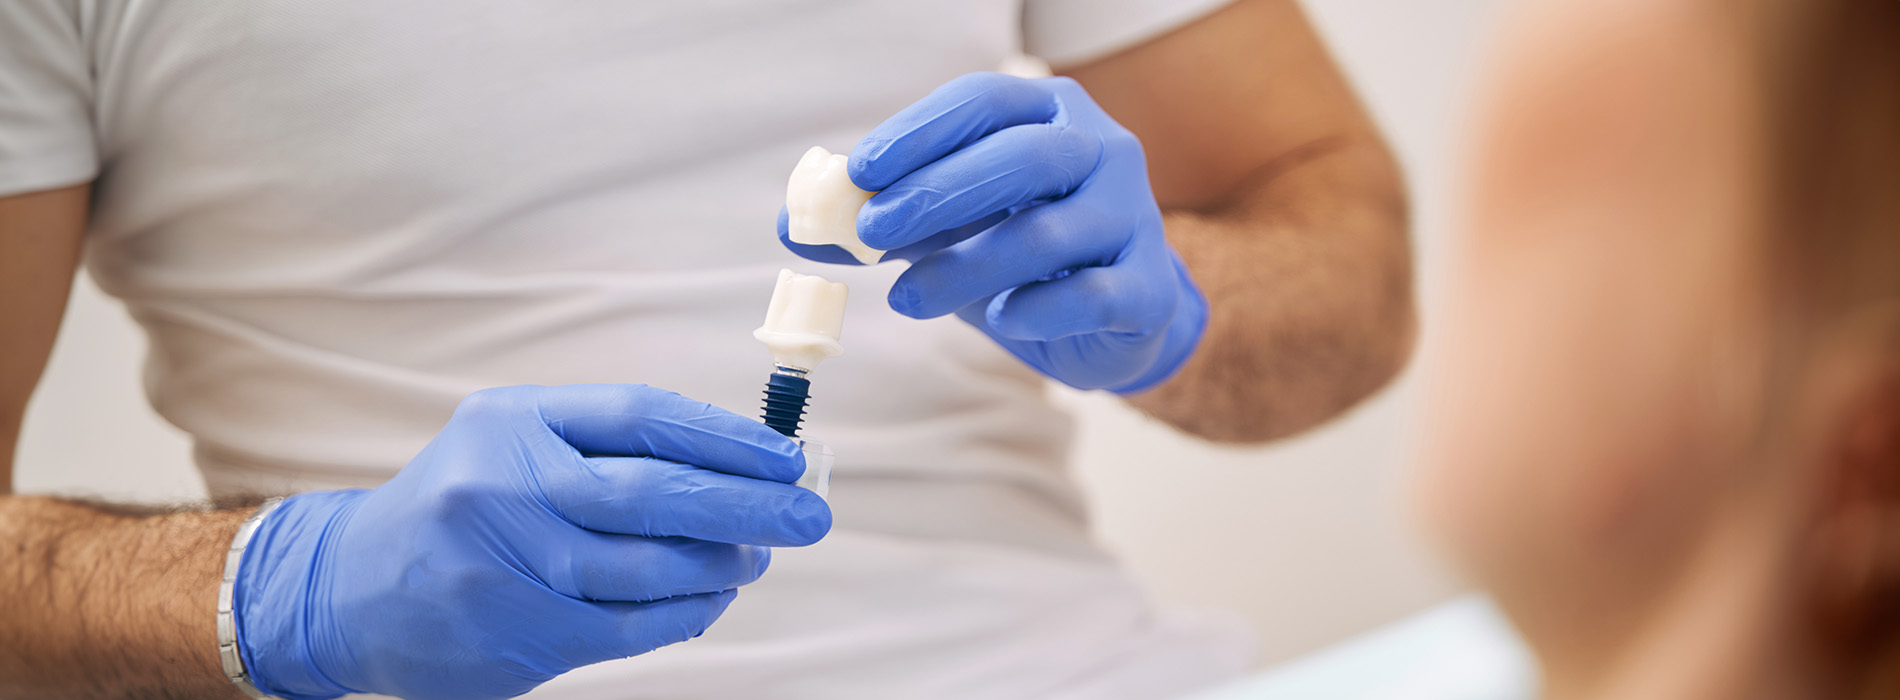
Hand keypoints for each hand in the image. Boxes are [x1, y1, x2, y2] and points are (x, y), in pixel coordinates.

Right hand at [234, 384, 830, 699]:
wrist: (349, 589)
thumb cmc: (466, 502)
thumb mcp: (518, 442)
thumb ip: (612, 444)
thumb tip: (742, 462)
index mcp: (513, 420)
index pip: (641, 416)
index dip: (726, 437)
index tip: (788, 457)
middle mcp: (503, 485)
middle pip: (653, 493)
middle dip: (747, 504)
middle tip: (809, 515)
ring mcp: (504, 563)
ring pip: (647, 568)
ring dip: (721, 564)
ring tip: (756, 557)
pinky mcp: (513, 632)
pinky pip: (628, 628)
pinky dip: (686, 614)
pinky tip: (713, 598)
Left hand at [778, 72, 1206, 391]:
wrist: (1113, 314)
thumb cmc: (1018, 252)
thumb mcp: (945, 227)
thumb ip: (875, 221)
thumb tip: (793, 224)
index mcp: (1050, 113)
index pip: (982, 102)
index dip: (920, 133)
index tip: (859, 171)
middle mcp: (1103, 150)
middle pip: (1023, 158)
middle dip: (939, 192)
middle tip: (874, 233)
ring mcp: (1133, 217)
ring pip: (1047, 233)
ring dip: (966, 267)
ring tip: (905, 300)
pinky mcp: (1146, 289)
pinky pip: (1092, 295)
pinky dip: (1037, 308)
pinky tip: (1000, 320)